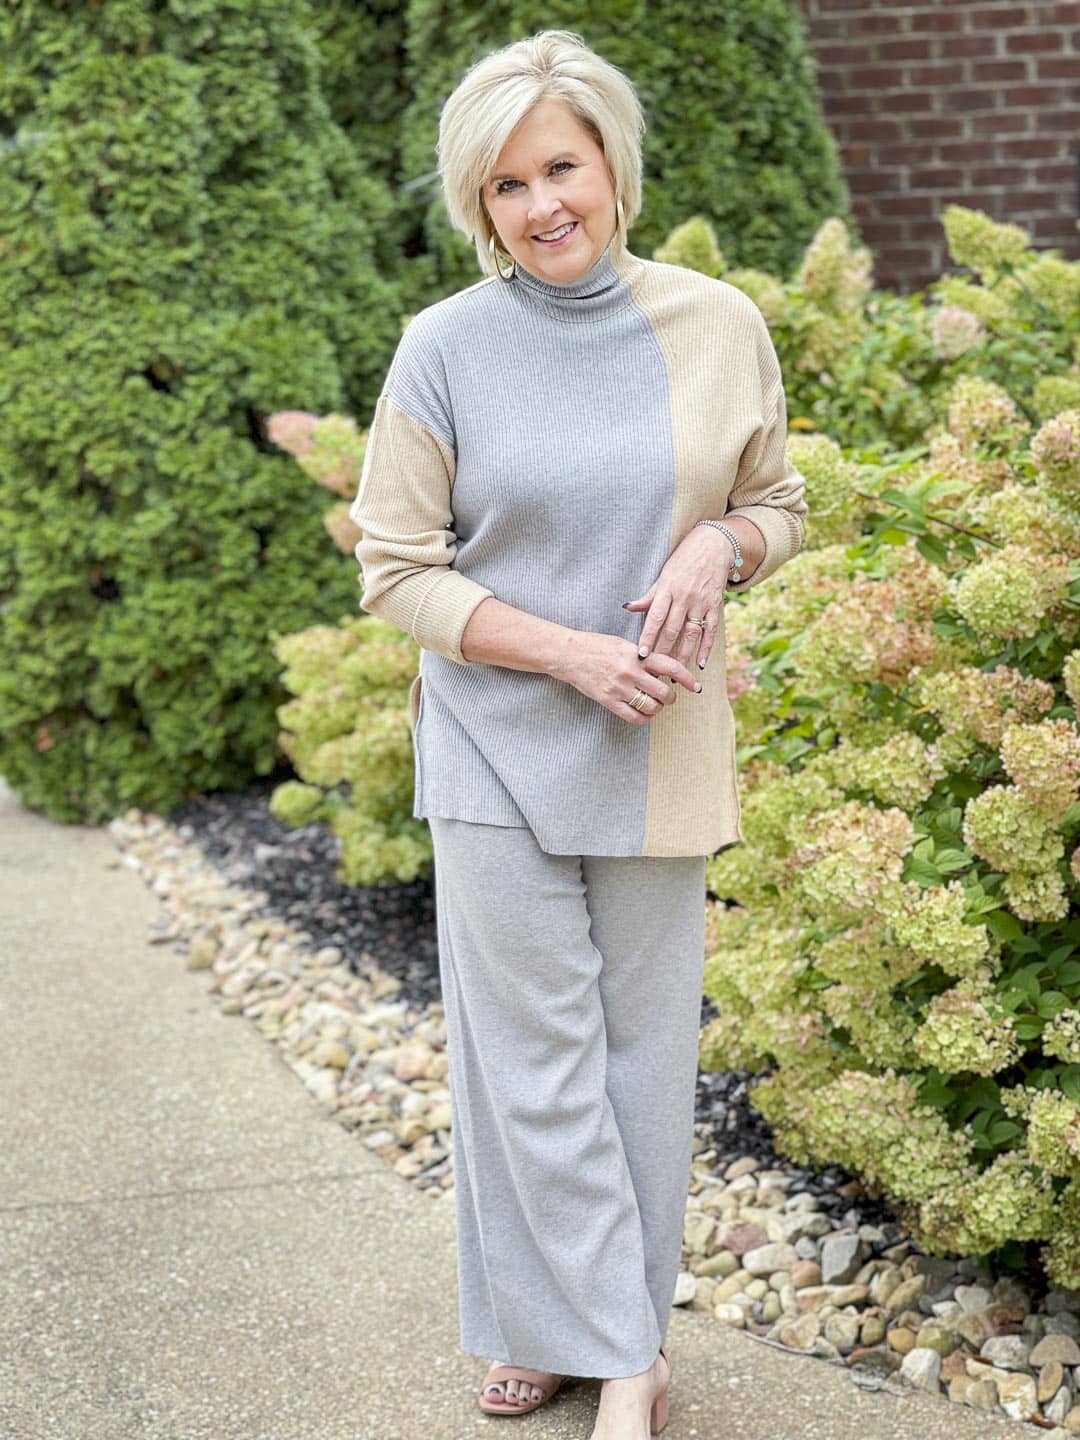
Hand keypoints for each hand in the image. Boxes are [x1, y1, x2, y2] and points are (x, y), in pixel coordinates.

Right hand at [549, 630, 701, 724]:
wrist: (569, 654)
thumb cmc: (596, 646)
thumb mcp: (623, 644)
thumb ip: (643, 656)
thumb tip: (663, 669)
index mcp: (636, 654)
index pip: (670, 666)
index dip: (687, 678)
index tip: (696, 686)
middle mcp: (630, 671)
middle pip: (664, 691)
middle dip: (671, 698)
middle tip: (669, 698)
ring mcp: (619, 688)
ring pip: (651, 706)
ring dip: (658, 708)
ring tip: (655, 705)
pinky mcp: (608, 701)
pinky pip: (634, 717)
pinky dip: (644, 718)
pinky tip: (643, 713)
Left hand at [624, 525, 730, 669]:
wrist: (713, 545)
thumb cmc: (684, 560)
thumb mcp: (663, 575)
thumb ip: (649, 596)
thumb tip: (628, 607)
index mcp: (667, 589)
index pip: (654, 617)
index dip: (647, 637)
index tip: (640, 654)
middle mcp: (684, 597)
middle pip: (671, 629)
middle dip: (662, 651)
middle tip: (654, 670)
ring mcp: (700, 602)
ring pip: (690, 633)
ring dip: (683, 654)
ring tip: (675, 672)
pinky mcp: (715, 605)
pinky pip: (710, 630)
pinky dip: (706, 647)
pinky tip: (700, 663)